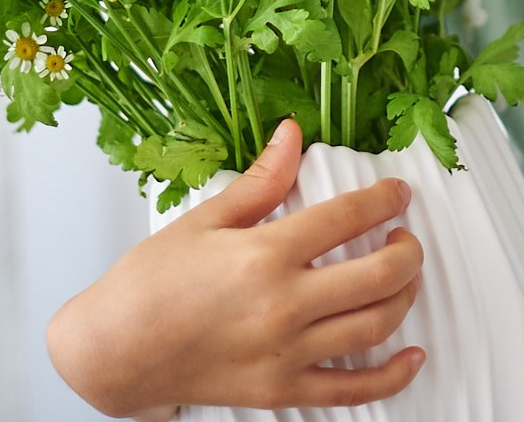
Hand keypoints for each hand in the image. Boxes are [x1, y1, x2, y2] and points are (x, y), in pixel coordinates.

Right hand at [46, 117, 426, 417]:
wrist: (112, 352)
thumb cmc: (149, 285)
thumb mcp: (205, 219)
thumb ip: (261, 180)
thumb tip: (292, 135)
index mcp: (265, 254)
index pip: (349, 217)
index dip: (384, 199)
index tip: (397, 194)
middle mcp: (283, 304)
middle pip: (380, 274)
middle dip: (408, 250)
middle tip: (405, 236)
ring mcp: (285, 352)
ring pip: (376, 325)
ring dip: (405, 297)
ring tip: (404, 278)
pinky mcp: (281, 389)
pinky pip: (354, 389)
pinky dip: (393, 377)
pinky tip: (411, 356)